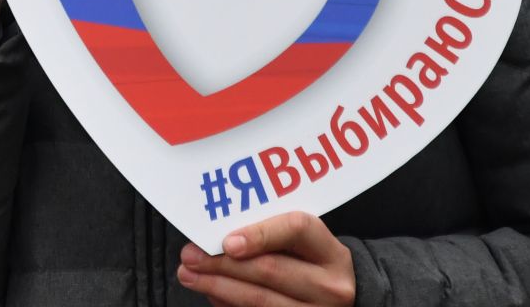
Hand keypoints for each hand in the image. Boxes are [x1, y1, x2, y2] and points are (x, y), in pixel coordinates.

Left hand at [177, 213, 355, 305]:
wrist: (339, 298)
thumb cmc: (313, 265)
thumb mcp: (305, 246)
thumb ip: (271, 234)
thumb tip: (219, 237)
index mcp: (330, 253)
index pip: (297, 229)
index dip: (260, 234)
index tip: (227, 242)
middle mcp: (329, 286)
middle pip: (271, 269)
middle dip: (223, 263)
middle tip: (190, 256)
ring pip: (260, 300)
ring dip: (218, 287)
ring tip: (191, 275)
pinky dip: (229, 305)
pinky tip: (212, 294)